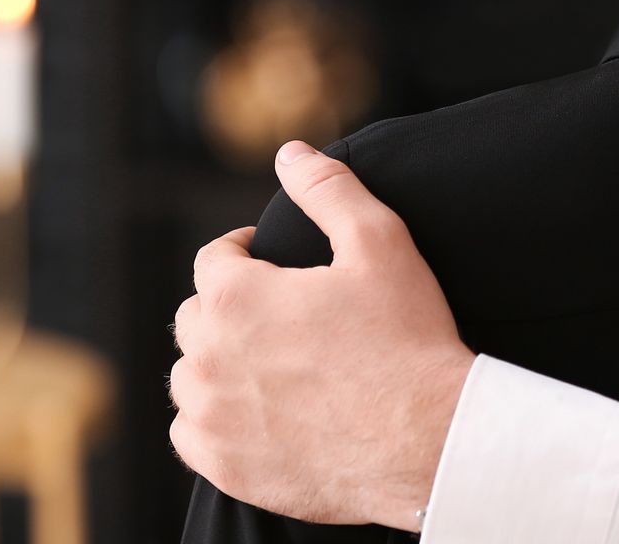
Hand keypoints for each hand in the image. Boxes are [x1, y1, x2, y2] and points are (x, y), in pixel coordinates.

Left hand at [169, 141, 475, 527]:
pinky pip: (191, 435)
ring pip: (189, 378)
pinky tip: (253, 415)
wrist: (430, 440)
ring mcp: (212, 416)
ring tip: (265, 364)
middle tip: (277, 315)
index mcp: (236, 295)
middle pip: (195, 317)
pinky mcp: (224, 466)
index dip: (242, 253)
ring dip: (216, 364)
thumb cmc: (408, 340)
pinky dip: (213, 422)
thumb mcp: (379, 243)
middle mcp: (209, 355)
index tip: (269, 262)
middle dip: (228, 307)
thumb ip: (328, 189)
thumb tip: (290, 152)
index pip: (214, 259)